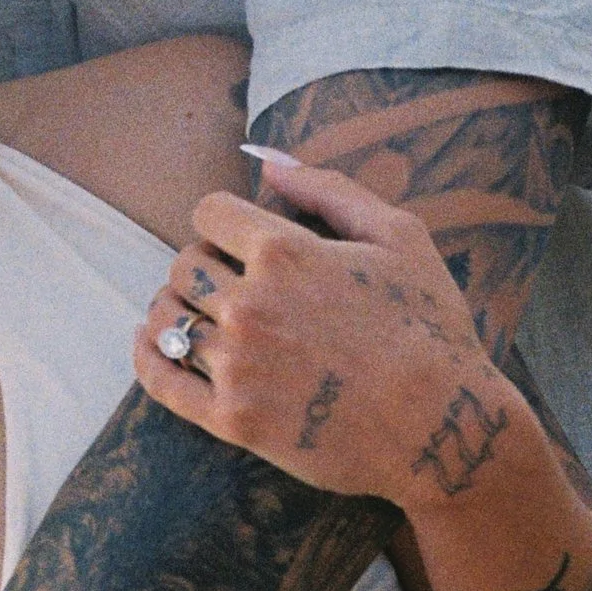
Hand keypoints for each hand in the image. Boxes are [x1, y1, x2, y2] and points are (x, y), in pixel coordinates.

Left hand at [133, 156, 512, 513]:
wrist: (443, 429)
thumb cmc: (429, 328)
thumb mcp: (399, 236)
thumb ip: (329, 189)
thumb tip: (268, 161)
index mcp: (285, 252)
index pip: (208, 213)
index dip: (222, 221)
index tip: (236, 239)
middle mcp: (250, 305)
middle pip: (184, 265)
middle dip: (202, 265)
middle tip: (228, 282)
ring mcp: (237, 364)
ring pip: (167, 317)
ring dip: (175, 308)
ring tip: (197, 313)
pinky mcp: (231, 419)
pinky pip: (161, 379)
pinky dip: (148, 355)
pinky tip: (151, 344)